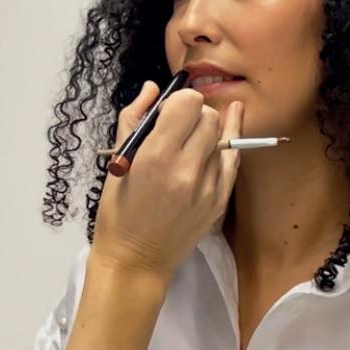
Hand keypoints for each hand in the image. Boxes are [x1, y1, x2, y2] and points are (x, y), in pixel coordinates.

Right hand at [91, 82, 243, 282]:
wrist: (136, 260)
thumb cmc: (118, 212)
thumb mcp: (117, 163)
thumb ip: (134, 119)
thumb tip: (151, 89)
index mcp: (156, 156)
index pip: (188, 103)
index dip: (178, 102)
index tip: (168, 112)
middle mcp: (186, 169)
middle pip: (208, 117)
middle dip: (194, 115)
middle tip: (178, 127)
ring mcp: (207, 187)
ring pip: (222, 136)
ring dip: (208, 131)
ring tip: (192, 138)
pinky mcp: (219, 201)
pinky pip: (231, 160)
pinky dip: (225, 146)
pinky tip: (229, 128)